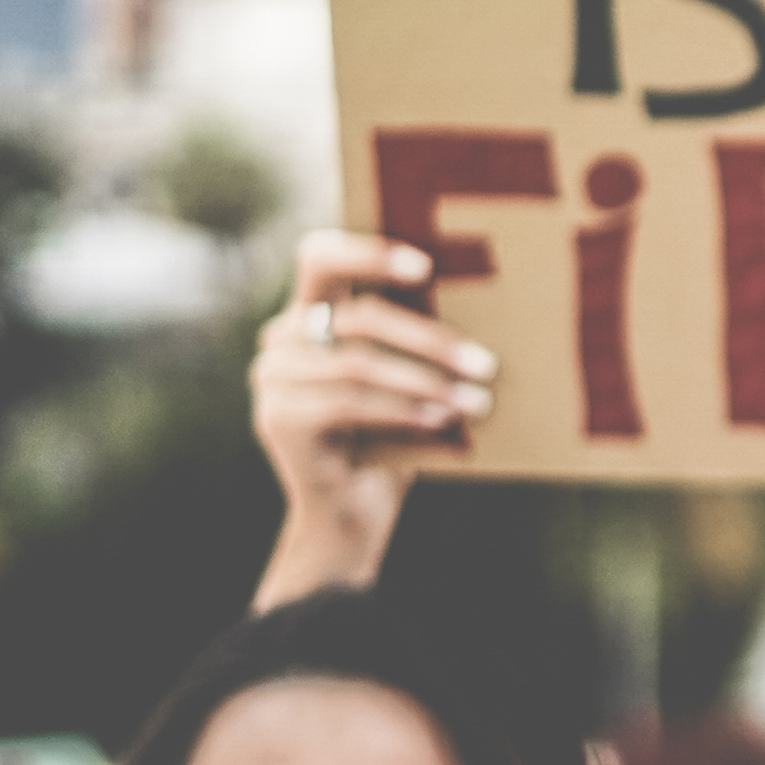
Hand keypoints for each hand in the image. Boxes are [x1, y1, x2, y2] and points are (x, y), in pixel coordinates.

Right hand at [249, 229, 491, 606]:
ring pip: (358, 363)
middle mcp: (282, 337)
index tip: (425, 267)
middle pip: (358, 316)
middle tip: (485, 364)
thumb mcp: (411, 378)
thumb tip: (492, 308)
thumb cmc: (397, 433)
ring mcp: (273, 378)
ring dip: (427, 382)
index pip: (320, 256)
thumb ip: (421, 340)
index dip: (369, 253)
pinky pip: (348, 404)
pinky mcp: (277, 419)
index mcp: (312, 311)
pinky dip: (402, 411)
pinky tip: (442, 421)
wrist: (353, 511)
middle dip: (430, 338)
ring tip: (478, 400)